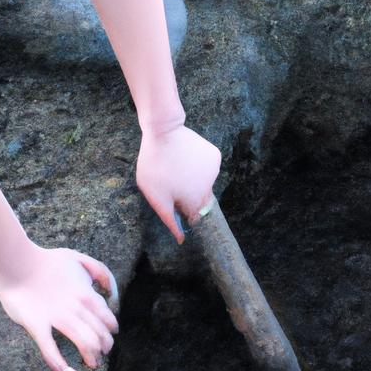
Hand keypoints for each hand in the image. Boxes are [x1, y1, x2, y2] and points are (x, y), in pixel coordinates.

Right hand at [0, 244, 119, 370]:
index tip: (109, 335)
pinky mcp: (37, 326)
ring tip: (93, 363)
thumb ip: (100, 272)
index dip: (110, 329)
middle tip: (102, 353)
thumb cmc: (46, 261)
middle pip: (99, 334)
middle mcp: (76, 309)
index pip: (107, 319)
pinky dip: (60, 365)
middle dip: (104, 346)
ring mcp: (56, 319)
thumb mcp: (80, 259)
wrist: (15, 262)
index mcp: (87, 294)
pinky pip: (49, 350)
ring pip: (83, 343)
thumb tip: (111, 292)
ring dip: (92, 357)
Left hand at [135, 123, 221, 243]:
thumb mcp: (155, 196)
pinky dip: (199, 165)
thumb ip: (169, 219)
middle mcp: (210, 188)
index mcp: (195, 201)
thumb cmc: (155, 165)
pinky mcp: (215, 156)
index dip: (183, 210)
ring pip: (204, 182)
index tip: (173, 199)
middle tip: (172, 180)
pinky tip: (186, 157)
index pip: (195, 216)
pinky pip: (208, 166)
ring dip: (193, 179)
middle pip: (201, 199)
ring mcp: (214, 170)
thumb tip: (181, 239)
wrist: (163, 131)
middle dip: (188, 194)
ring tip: (177, 166)